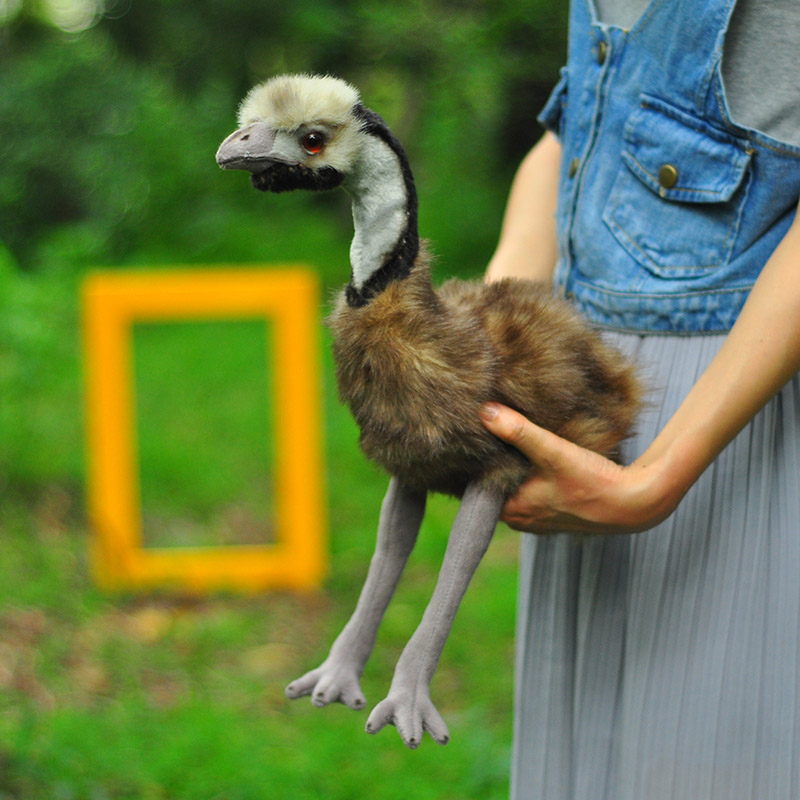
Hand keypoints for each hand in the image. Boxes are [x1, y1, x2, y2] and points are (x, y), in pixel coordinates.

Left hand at [479, 403, 682, 534]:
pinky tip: (532, 451)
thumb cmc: (594, 483)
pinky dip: (529, 471)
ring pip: (514, 484)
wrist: (636, 503)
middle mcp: (521, 518)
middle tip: (483, 429)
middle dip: (491, 460)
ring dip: (512, 464)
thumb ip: (519, 432)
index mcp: (511, 511)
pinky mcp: (556, 509)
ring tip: (505, 435)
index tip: (466, 437)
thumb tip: (485, 412)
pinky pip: (531, 487)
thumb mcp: (553, 452)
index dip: (471, 462)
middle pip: (494, 484)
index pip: (476, 485)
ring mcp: (538, 516)